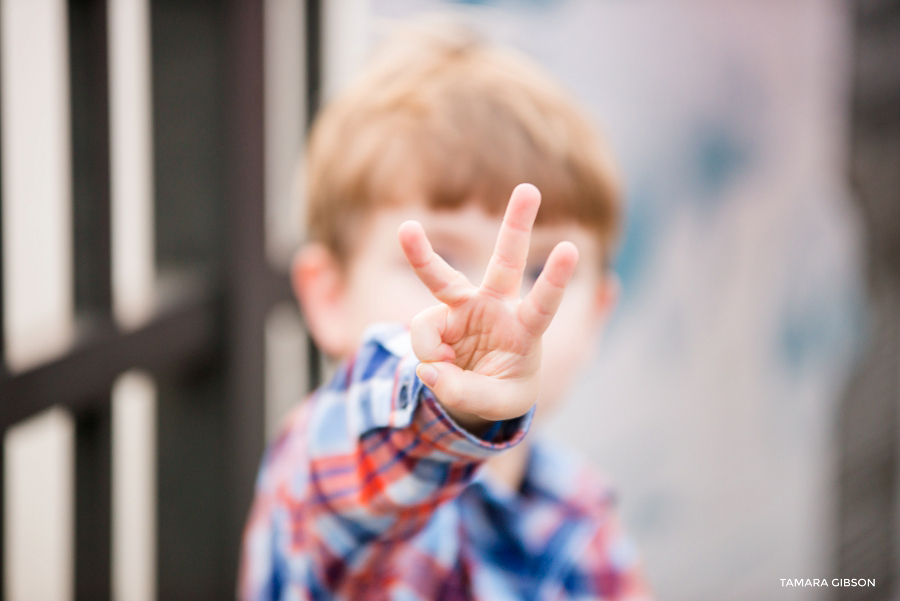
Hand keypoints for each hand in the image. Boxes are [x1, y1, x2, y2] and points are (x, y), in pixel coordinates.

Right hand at [397, 183, 578, 432]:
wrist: (475, 389)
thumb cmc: (501, 391)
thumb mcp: (495, 403)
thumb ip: (466, 391)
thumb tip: (429, 370)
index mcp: (525, 330)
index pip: (542, 305)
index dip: (553, 279)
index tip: (570, 249)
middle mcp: (496, 308)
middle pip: (506, 261)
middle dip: (517, 224)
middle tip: (529, 189)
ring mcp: (464, 308)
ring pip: (441, 277)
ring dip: (422, 253)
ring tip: (407, 229)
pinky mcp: (437, 316)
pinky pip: (422, 334)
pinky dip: (426, 354)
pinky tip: (439, 368)